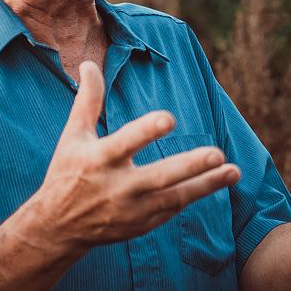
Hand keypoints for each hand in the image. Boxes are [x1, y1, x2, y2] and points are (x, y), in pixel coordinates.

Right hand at [33, 61, 239, 251]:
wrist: (57, 227)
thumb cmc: (67, 173)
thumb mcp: (73, 136)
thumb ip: (88, 100)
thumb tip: (90, 63)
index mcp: (98, 161)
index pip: (125, 143)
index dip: (146, 132)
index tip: (169, 119)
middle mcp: (116, 188)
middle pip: (158, 177)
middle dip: (189, 167)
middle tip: (218, 154)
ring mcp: (131, 211)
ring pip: (174, 198)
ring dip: (206, 185)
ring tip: (234, 171)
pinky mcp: (141, 225)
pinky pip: (172, 210)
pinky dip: (193, 196)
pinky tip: (218, 181)